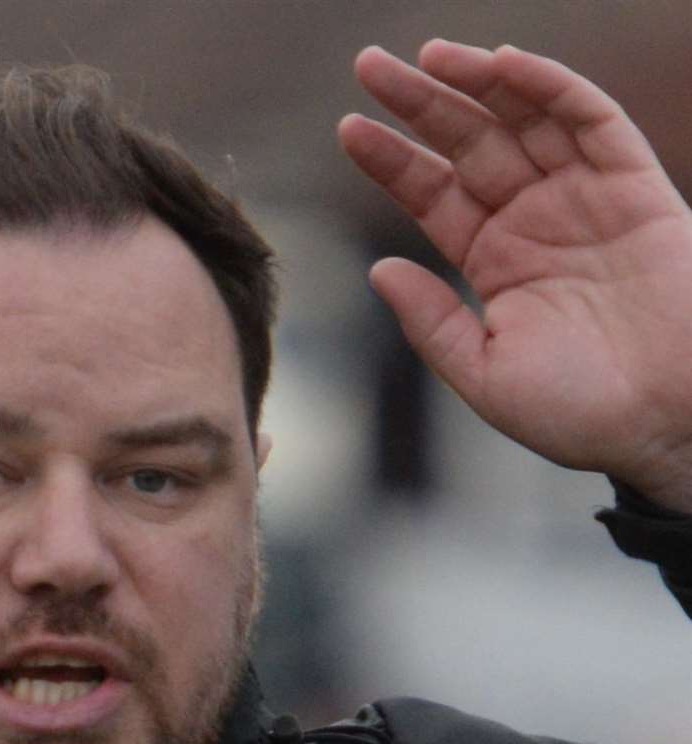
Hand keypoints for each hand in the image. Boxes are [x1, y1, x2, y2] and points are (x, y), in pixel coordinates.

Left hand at [339, 40, 691, 512]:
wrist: (669, 424)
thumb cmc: (581, 412)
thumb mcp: (484, 374)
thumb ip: (431, 322)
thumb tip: (379, 268)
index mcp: (495, 262)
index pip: (432, 195)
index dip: (391, 160)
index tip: (348, 128)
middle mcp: (536, 222)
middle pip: (468, 145)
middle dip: (420, 104)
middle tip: (369, 65)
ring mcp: (586, 201)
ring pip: (524, 122)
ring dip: (478, 82)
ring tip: (428, 55)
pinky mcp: (638, 190)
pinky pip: (593, 123)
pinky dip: (550, 89)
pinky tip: (504, 64)